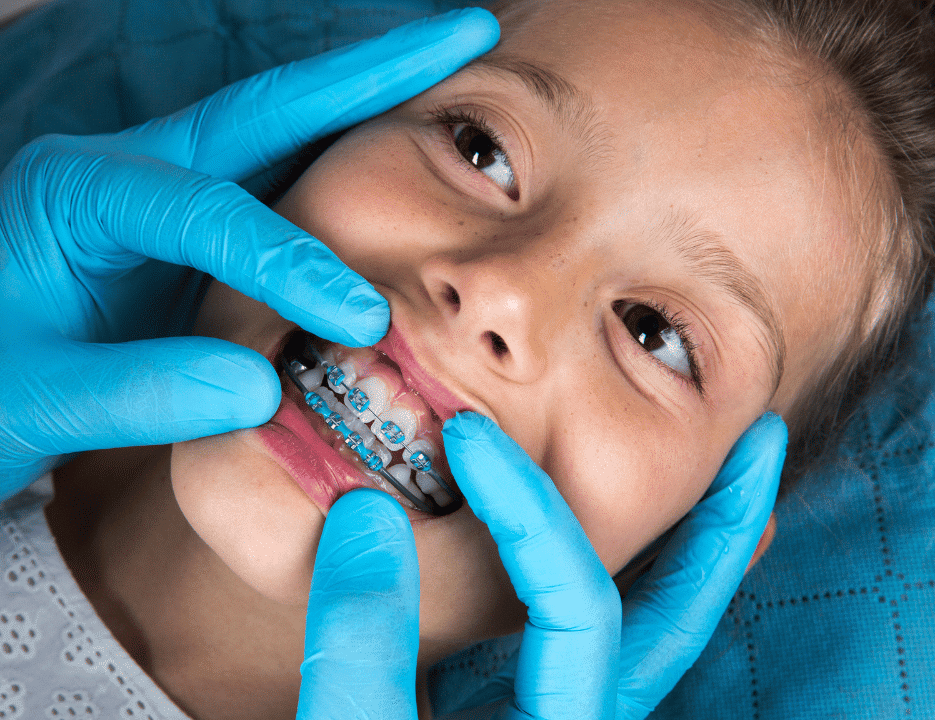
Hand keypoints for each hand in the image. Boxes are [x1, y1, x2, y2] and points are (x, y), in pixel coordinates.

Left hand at [0, 8, 500, 518]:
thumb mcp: (18, 403)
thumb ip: (134, 393)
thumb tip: (260, 390)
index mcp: (74, 190)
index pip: (204, 207)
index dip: (287, 258)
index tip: (354, 318)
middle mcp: (127, 175)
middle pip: (263, 111)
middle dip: (367, 75)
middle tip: (465, 35)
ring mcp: (164, 202)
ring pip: (280, 142)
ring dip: (370, 110)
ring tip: (460, 81)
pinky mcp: (188, 243)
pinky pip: (279, 200)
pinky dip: (348, 179)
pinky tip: (405, 171)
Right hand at [296, 412, 785, 718]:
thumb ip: (362, 650)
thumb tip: (367, 516)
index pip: (579, 610)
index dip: (526, 509)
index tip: (466, 439)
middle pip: (671, 629)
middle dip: (713, 530)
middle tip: (752, 441)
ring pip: (639, 643)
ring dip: (681, 557)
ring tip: (718, 479)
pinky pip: (576, 653)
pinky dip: (598, 587)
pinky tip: (592, 544)